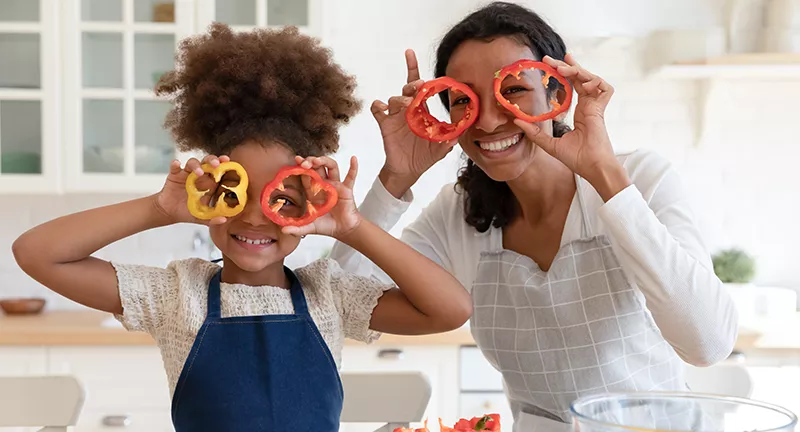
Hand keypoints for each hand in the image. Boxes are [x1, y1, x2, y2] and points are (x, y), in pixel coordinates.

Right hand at [154, 154, 229, 224]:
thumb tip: (224, 220)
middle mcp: (200, 176)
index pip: (219, 171)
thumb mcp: (202, 217)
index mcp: (210, 183)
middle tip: (216, 164)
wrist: (170, 212)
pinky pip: (174, 167)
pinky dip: (175, 164)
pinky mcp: (174, 175)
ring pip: (193, 163)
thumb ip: (213, 219)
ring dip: (196, 165)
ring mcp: (187, 174)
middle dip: (212, 160)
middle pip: (208, 162)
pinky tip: (176, 164)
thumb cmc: (188, 212)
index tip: (228, 162)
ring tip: (198, 172)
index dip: (224, 165)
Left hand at [280, 156, 361, 238]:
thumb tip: (284, 231)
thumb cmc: (327, 226)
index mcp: (314, 191)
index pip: (306, 175)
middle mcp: (325, 185)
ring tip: (318, 160)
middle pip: (318, 167)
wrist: (343, 230)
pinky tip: (353, 159)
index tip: (296, 161)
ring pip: (332, 167)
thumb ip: (297, 228)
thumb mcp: (309, 227)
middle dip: (311, 161)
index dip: (301, 167)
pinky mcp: (346, 189)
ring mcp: (336, 185)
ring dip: (325, 161)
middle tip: (304, 162)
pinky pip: (350, 177)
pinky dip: (353, 168)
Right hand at [371, 49, 456, 196]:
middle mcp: (408, 109)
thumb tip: (458, 136)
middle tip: (418, 87)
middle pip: (407, 88)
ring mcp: (395, 116)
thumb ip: (448, 141)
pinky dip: (378, 105)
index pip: (420, 86)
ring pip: (394, 98)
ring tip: (406, 106)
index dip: (414, 68)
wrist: (408, 171)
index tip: (409, 53)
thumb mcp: (440, 150)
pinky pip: (377, 110)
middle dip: (413, 83)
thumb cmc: (424, 156)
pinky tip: (383, 109)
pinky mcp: (385, 125)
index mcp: (422, 110)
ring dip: (399, 99)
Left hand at [515, 54, 630, 199]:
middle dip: (568, 65)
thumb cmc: (576, 159)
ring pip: (591, 79)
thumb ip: (534, 132)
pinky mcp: (602, 110)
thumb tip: (516, 121)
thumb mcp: (549, 143)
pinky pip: (605, 88)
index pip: (573, 86)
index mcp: (580, 112)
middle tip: (551, 59)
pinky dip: (595, 82)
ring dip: (578, 70)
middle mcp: (589, 107)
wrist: (591, 167)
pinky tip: (583, 84)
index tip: (552, 64)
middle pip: (581, 78)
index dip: (565, 73)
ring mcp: (596, 107)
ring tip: (563, 68)